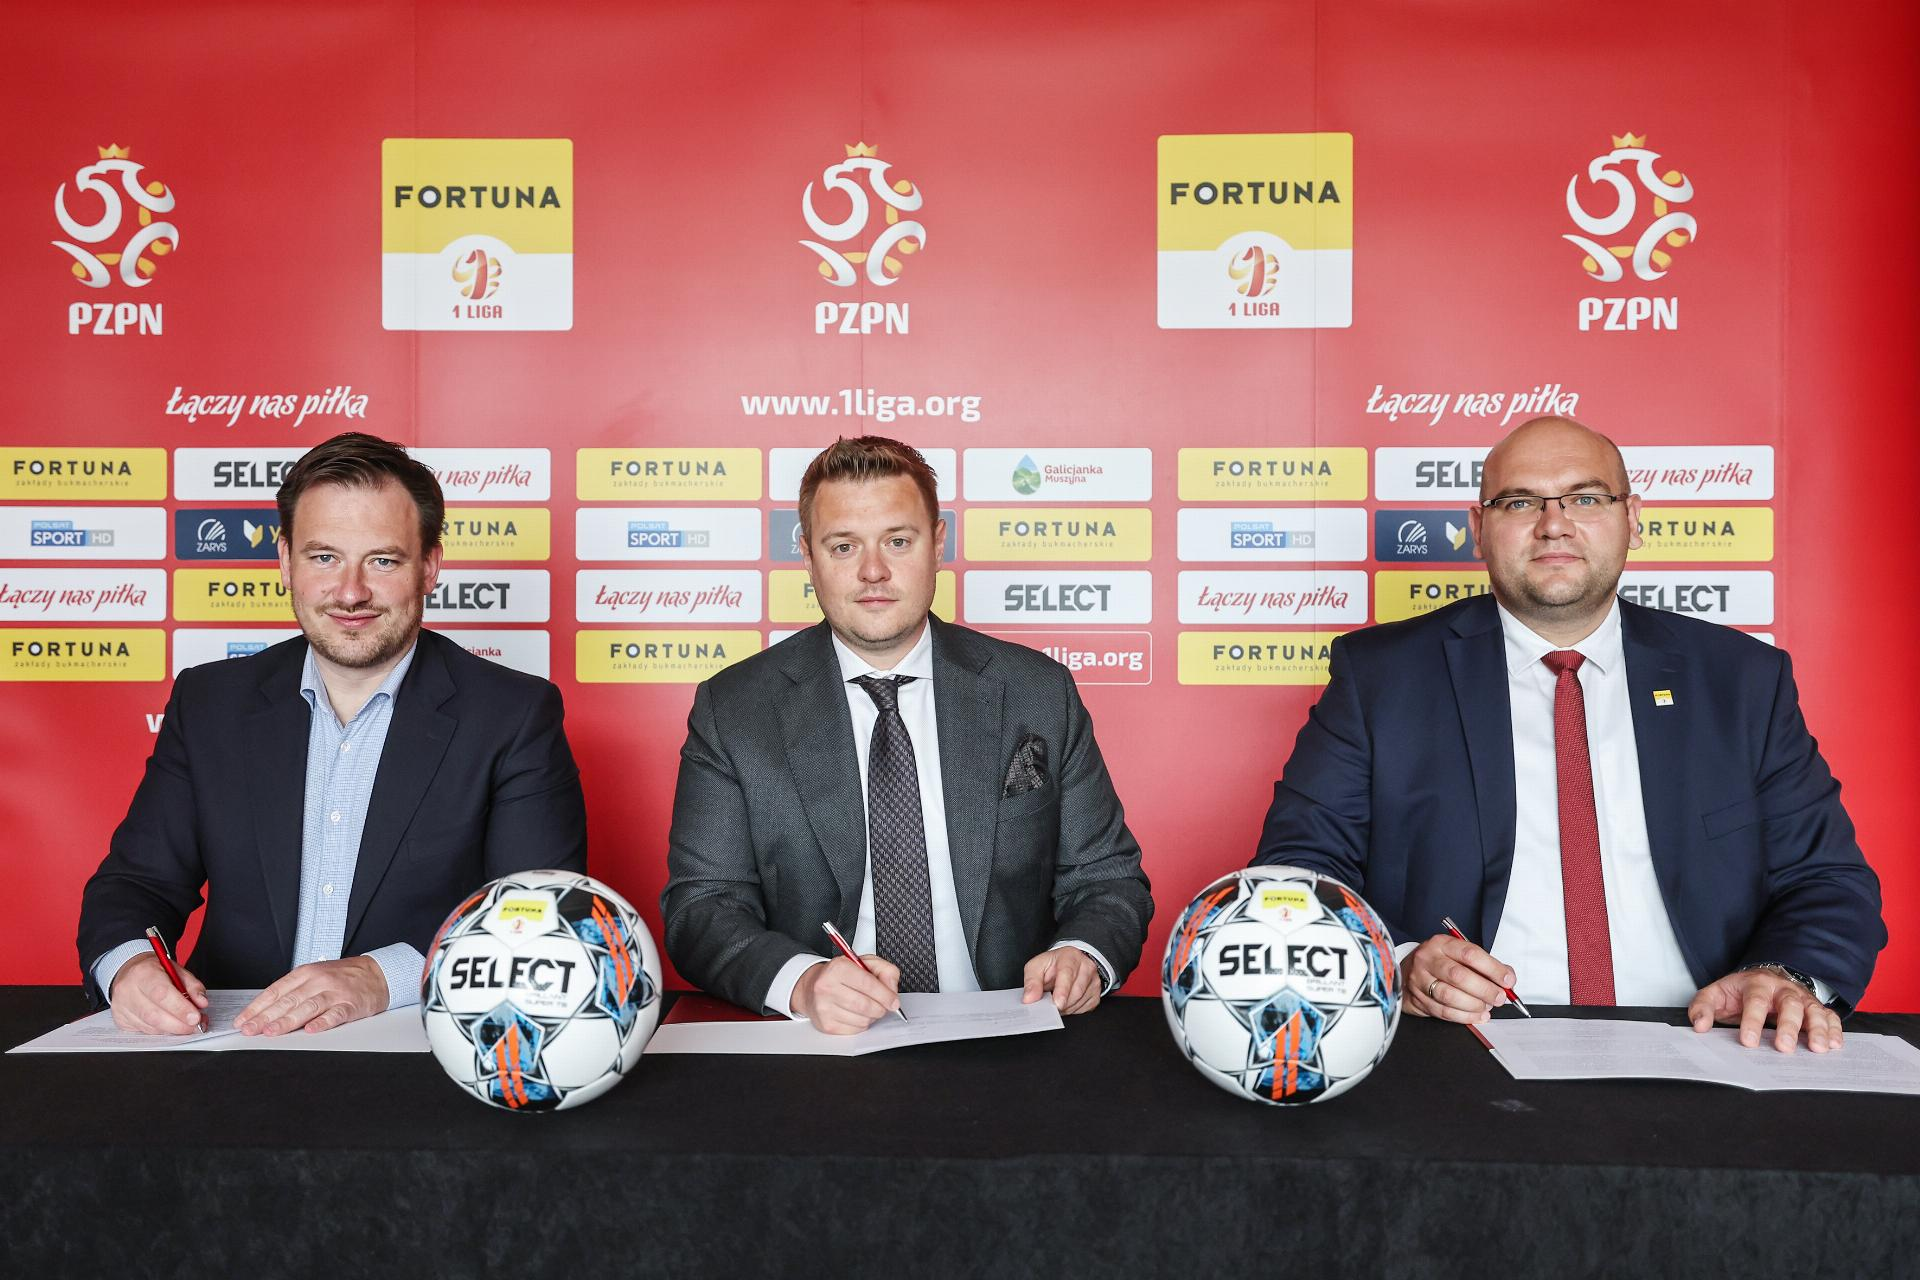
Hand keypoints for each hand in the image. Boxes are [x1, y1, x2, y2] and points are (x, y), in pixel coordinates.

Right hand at [109, 953, 208, 1034]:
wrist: (129, 972)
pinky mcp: (120, 1019)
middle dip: (179, 1025)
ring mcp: (121, 1006)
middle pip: (154, 1015)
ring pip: (149, 1026)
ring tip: (187, 1026)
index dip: (180, 1008)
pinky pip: (143, 1031)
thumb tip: (201, 1003)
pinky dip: (161, 1031)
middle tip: (196, 1026)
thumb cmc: (154, 971)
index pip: (162, 994)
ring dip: (172, 1030)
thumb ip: (192, 986)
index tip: (196, 1017)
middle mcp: (127, 990)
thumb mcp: (177, 970)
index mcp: (143, 973)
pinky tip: (170, 1025)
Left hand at [235, 956, 389, 1035]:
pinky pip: (335, 1014)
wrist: (377, 973)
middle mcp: (319, 981)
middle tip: (250, 1030)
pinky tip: (311, 1030)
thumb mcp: (315, 976)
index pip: (276, 991)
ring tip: (272, 1032)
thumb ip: (293, 991)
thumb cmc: (343, 977)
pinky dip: (323, 1022)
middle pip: (288, 1000)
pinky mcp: (351, 1004)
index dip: (257, 1007)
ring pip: (307, 1007)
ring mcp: (335, 993)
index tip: (243, 1021)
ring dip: (288, 1021)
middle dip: (266, 1017)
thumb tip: (265, 1012)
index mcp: (306, 973)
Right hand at [792, 954, 900, 1034]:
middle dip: (881, 1008)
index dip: (886, 995)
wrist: (811, 988)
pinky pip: (855, 1030)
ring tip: (868, 1007)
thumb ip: (884, 970)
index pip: (868, 984)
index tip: (894, 1001)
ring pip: (862, 1020)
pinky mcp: (826, 1025)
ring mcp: (824, 1008)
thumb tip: (892, 988)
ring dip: (872, 1016)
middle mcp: (827, 987)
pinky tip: (857, 1014)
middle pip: (866, 1005)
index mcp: (838, 968)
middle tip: (883, 1005)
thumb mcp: (863, 963)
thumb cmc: (840, 975)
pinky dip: (862, 1024)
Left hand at [1022, 947, 1102, 1015]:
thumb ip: (1031, 982)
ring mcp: (1094, 981)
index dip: (1062, 990)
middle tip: (1050, 1001)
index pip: (1068, 974)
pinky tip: (1067, 1001)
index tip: (1057, 1003)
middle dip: (1060, 1002)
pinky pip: (1083, 1009)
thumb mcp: (1036, 967)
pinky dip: (1072, 1009)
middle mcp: (1086, 967)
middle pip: (1075, 992)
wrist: (1069, 963)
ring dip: (1065, 1007)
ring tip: (1057, 998)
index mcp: (1070, 957)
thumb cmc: (1053, 965)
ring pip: (1079, 1002)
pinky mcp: (1096, 994)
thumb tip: (1029, 999)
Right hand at [1403, 933, 1513, 1022]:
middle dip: (1484, 990)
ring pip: (1449, 996)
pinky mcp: (1417, 999)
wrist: (1407, 972)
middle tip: (1499, 997)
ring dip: (1474, 1005)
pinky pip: (1443, 1011)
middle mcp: (1428, 959)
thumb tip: (1508, 978)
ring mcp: (1419, 979)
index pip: (1470, 954)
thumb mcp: (1458, 955)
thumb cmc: (1440, 963)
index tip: (1507, 980)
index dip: (1492, 968)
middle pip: (1459, 976)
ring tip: (1486, 1007)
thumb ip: (1484, 965)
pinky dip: (1464, 1016)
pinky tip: (1476, 1016)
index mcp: (1441, 944)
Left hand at [1688, 969, 1841, 1053]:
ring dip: (1818, 1029)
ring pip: (1813, 1010)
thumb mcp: (1716, 994)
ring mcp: (1801, 997)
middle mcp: (1782, 988)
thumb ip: (1703, 1007)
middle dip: (1788, 1026)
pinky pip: (1829, 1016)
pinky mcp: (1815, 1007)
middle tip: (1784, 1047)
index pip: (1755, 1001)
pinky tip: (1835, 1044)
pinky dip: (1834, 1029)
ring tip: (1818, 1048)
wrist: (1763, 978)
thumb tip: (1699, 1026)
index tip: (1748, 1041)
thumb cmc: (1739, 991)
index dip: (1752, 1021)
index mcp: (1756, 983)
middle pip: (1789, 1004)